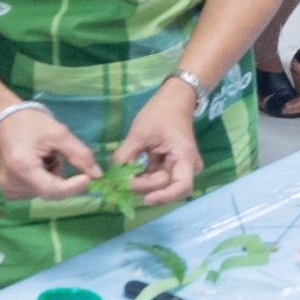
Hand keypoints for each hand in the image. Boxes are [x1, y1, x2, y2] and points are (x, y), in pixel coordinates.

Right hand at [0, 106, 99, 201]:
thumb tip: (97, 175)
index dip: (74, 187)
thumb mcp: (59, 133)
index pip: (53, 190)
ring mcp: (8, 189)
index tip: (91, 178)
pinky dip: (45, 180)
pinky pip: (36, 191)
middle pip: (50, 192)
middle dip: (66, 180)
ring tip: (49, 157)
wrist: (3, 119)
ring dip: (55, 178)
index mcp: (22, 168)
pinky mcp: (9, 190)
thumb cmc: (30, 122)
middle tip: (70, 160)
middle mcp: (12, 184)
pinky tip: (42, 164)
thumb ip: (79, 154)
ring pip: (45, 192)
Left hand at [114, 77, 204, 207]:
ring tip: (120, 177)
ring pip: (158, 185)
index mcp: (184, 157)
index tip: (145, 198)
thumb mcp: (139, 134)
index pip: (181, 187)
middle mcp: (187, 167)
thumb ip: (125, 158)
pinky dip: (141, 177)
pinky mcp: (171, 167)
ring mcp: (180, 168)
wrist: (173, 100)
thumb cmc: (159, 113)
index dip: (164, 197)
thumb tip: (111, 180)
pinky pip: (156, 178)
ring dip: (139, 182)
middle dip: (142, 186)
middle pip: (165, 187)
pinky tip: (127, 173)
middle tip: (118, 182)